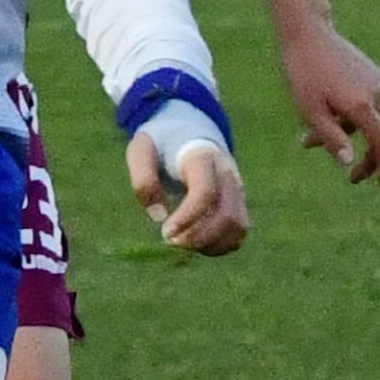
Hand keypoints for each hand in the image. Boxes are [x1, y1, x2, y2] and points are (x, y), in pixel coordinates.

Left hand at [125, 125, 249, 256]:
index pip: (206, 192)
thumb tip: (158, 216)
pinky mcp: (239, 202)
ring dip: (210, 244)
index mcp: (202, 157)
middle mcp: (226, 173)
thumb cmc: (160, 145)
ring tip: (183, 243)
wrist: (186, 133)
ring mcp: (237, 188)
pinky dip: (219, 245)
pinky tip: (196, 243)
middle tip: (170, 240)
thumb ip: (143, 179)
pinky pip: (238, 232)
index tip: (165, 231)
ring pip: (237, 226)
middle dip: (197, 237)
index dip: (188, 218)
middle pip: (226, 215)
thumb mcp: (141, 151)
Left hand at [277, 17, 379, 185]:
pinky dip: (349, 118)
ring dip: (347, 136)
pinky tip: (321, 114)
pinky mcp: (371, 73)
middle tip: (351, 179)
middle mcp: (376, 94)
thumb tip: (349, 163)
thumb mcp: (310, 110)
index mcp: (362, 105)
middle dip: (367, 159)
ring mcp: (376, 82)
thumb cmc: (303, 72)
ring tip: (307, 140)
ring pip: (369, 120)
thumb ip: (330, 137)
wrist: (308, 31)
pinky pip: (365, 104)